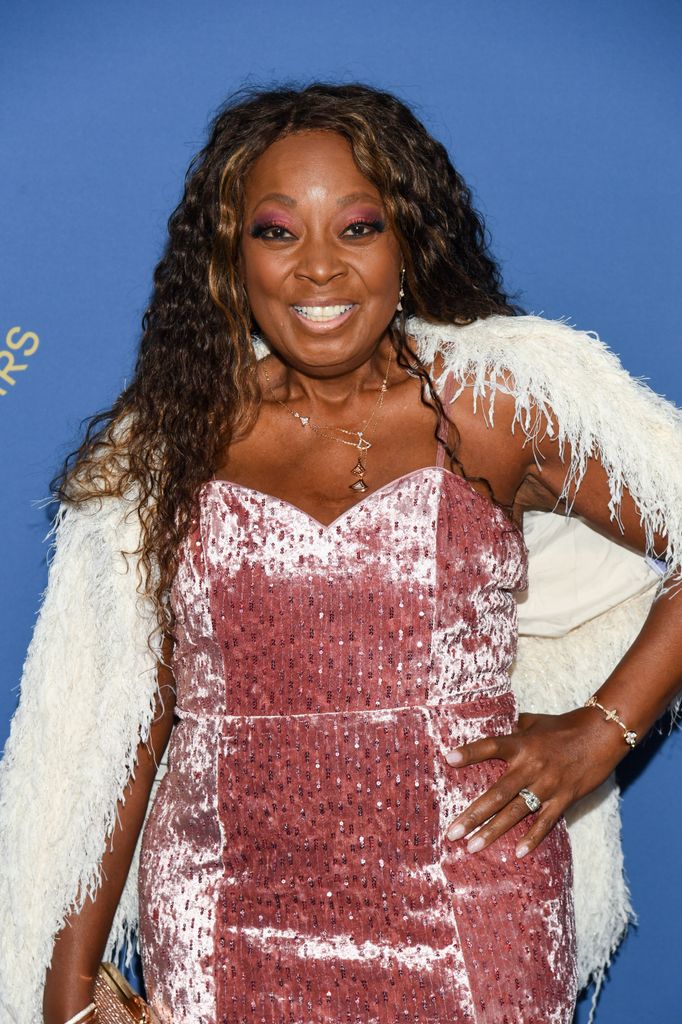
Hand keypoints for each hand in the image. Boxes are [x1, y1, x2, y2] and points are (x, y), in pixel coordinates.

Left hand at [443, 707, 628, 857]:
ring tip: (472, 847)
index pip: (490, 746)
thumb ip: (514, 729)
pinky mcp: (564, 798)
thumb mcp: (534, 722)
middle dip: (473, 815)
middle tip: (452, 833)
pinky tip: (517, 853)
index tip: (448, 759)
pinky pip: (545, 822)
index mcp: (521, 744)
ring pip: (515, 812)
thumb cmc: (563, 726)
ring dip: (493, 831)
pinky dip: (532, 838)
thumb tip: (501, 730)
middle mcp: (531, 766)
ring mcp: (548, 784)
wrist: (602, 734)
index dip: (470, 752)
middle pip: (497, 794)